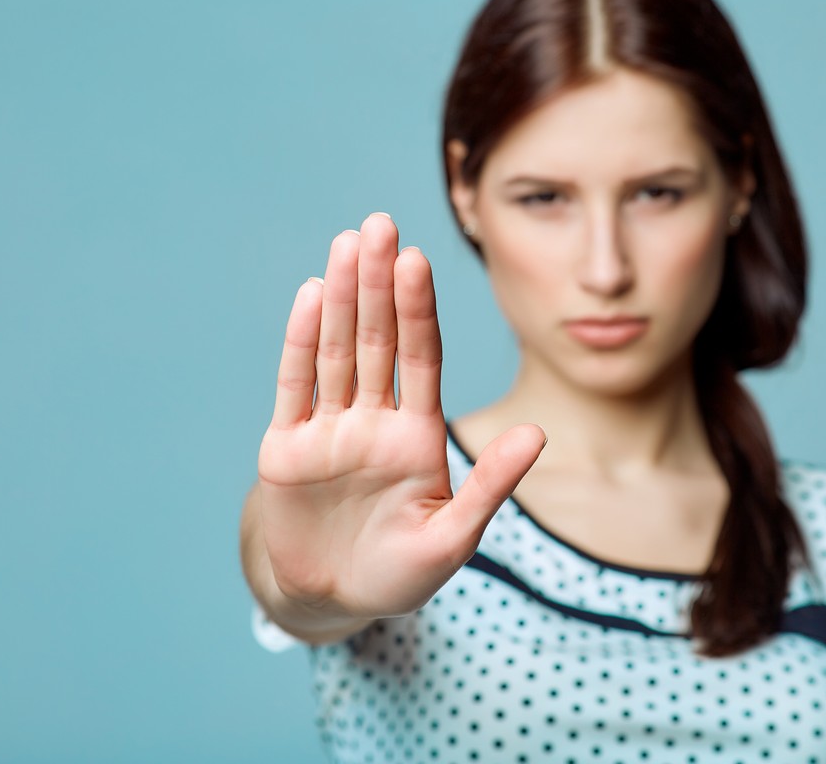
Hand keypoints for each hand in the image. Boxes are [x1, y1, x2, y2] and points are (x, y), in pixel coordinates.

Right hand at [256, 213, 544, 623]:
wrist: (331, 602)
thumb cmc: (399, 574)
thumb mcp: (452, 537)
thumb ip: (489, 486)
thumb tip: (538, 434)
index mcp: (417, 437)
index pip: (420, 358)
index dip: (418, 309)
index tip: (417, 259)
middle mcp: (374, 421)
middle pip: (377, 339)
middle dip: (377, 283)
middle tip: (380, 224)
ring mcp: (329, 431)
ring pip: (336, 351)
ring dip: (339, 297)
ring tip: (346, 243)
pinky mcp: (286, 449)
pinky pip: (295, 387)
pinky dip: (300, 343)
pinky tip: (308, 295)